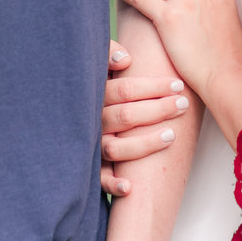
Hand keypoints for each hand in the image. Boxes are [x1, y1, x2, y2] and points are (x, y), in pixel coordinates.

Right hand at [100, 41, 191, 197]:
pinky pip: (99, 179)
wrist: (58, 109)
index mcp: (95, 94)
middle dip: (158, 110)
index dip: (153, 87)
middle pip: (126, 117)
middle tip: (182, 104)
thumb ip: (108, 52)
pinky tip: (130, 187)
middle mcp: (91, 120)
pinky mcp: (90, 166)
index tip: (177, 85)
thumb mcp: (96, 62)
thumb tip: (126, 59)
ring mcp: (90, 144)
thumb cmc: (93, 84)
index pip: (125, 90)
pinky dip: (112, 184)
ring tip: (172, 135)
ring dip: (145, 144)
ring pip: (116, 148)